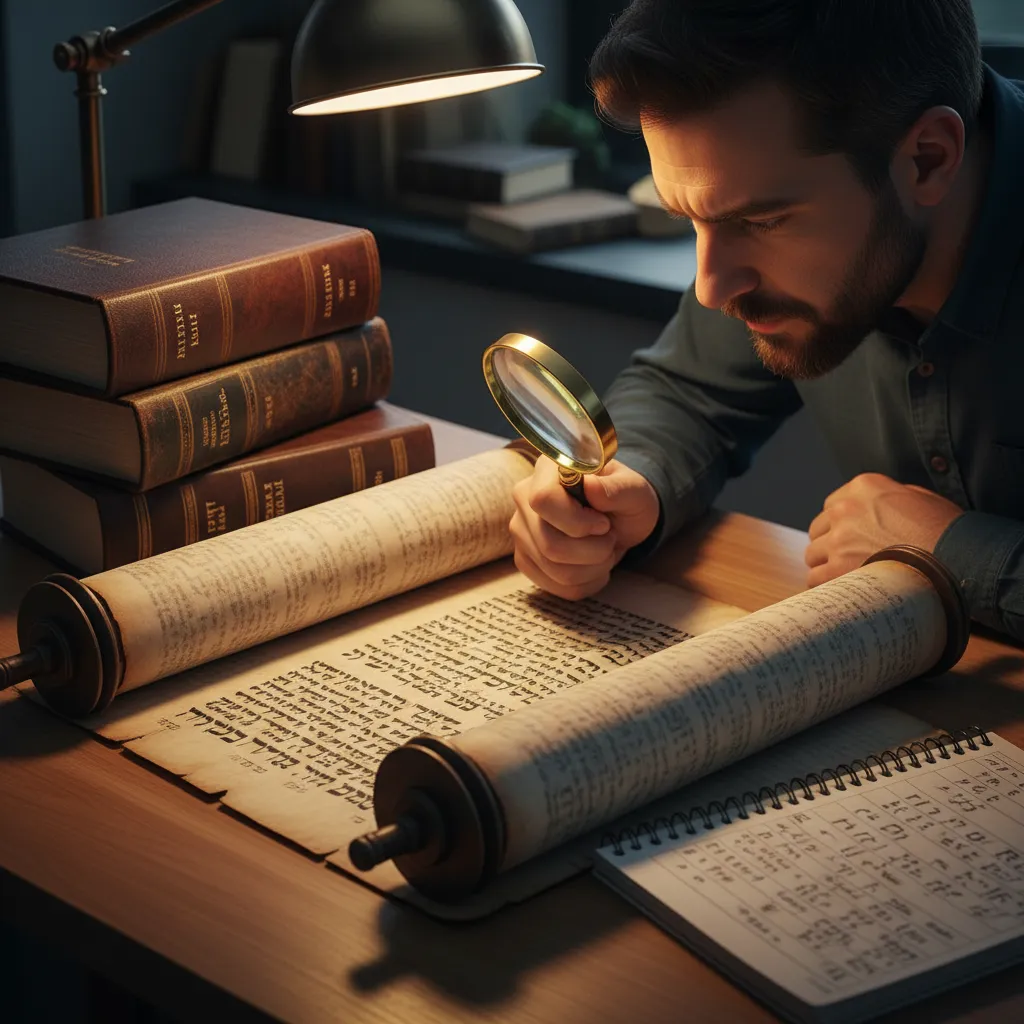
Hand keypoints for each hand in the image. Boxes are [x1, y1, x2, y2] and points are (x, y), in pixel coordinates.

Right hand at [509, 456, 659, 599]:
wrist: (616, 519)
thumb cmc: (623, 499)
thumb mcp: (634, 490)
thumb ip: (617, 489)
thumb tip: (591, 488)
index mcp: (548, 470)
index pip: (543, 500)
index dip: (577, 521)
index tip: (603, 523)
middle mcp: (525, 498)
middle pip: (549, 544)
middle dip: (593, 551)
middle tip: (610, 538)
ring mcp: (521, 530)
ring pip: (554, 569)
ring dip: (592, 568)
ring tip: (604, 550)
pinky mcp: (525, 559)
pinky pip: (555, 586)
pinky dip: (585, 582)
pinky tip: (594, 566)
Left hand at [805, 473, 962, 586]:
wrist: (957, 559)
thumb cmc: (947, 530)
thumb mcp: (921, 498)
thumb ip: (891, 497)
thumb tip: (879, 507)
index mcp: (863, 487)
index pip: (832, 506)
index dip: (839, 525)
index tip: (849, 538)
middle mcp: (845, 509)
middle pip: (819, 530)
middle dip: (830, 545)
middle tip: (848, 560)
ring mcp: (839, 540)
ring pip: (813, 555)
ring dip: (826, 567)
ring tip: (848, 579)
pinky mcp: (838, 569)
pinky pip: (816, 579)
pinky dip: (826, 587)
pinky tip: (843, 593)